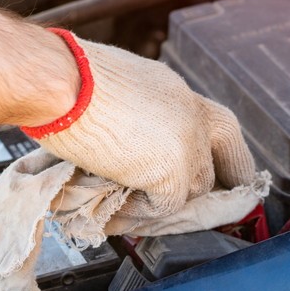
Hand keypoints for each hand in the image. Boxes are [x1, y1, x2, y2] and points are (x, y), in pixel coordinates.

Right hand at [21, 29, 265, 217]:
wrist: (60, 81)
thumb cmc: (66, 77)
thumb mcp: (112, 87)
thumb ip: (132, 112)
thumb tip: (121, 135)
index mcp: (174, 90)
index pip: (218, 123)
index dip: (226, 150)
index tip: (229, 172)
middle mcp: (190, 113)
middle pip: (221, 154)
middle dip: (223, 182)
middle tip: (216, 206)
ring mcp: (187, 142)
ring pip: (193, 186)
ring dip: (165, 198)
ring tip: (133, 203)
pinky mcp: (172, 171)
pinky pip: (166, 206)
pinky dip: (140, 213)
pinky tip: (115, 208)